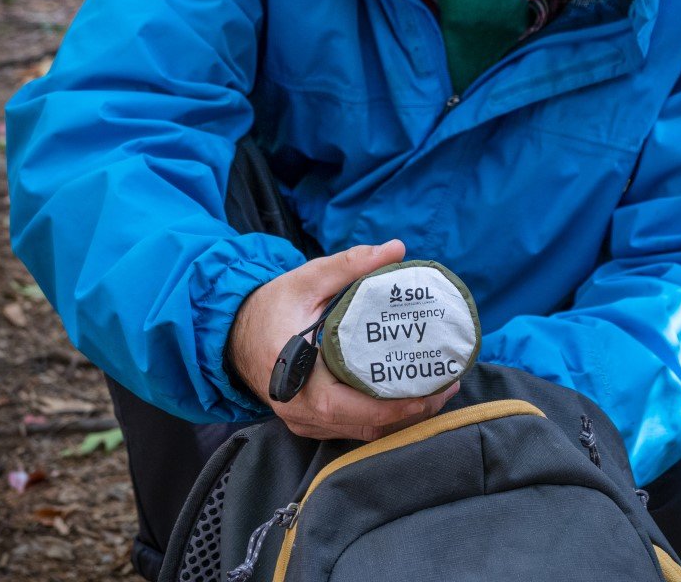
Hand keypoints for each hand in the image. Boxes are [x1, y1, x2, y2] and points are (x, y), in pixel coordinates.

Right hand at [228, 240, 459, 440]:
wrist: (233, 332)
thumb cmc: (271, 305)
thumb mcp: (307, 278)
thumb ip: (350, 264)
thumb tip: (395, 248)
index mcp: (296, 377)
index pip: (347, 406)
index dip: (391, 404)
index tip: (428, 388)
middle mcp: (301, 410)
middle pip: (365, 425)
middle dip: (410, 410)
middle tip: (447, 383)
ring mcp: (305, 422)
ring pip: (362, 432)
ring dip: (401, 417)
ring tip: (437, 390)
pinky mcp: (311, 422)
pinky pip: (352, 429)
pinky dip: (383, 416)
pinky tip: (409, 396)